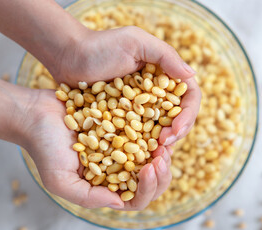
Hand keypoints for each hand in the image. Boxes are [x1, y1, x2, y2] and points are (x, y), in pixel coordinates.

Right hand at [23, 89, 172, 209]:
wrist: (38, 114)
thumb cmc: (45, 148)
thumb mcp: (59, 180)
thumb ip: (87, 197)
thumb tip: (119, 203)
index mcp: (106, 187)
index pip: (136, 199)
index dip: (148, 188)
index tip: (149, 168)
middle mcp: (118, 170)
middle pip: (151, 181)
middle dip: (161, 172)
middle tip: (161, 155)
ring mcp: (123, 149)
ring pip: (153, 159)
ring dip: (163, 154)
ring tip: (164, 142)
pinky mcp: (124, 128)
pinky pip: (147, 135)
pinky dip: (157, 134)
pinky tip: (160, 127)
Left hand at [50, 26, 200, 145]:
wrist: (69, 57)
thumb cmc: (101, 46)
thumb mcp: (136, 42)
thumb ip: (165, 56)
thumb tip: (192, 75)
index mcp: (166, 75)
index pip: (189, 97)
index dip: (188, 115)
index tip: (176, 129)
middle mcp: (158, 94)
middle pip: (179, 117)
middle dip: (177, 132)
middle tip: (165, 144)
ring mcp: (142, 108)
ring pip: (162, 129)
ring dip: (162, 143)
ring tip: (154, 153)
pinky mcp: (125, 119)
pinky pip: (139, 135)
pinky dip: (143, 146)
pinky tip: (139, 155)